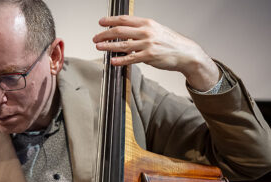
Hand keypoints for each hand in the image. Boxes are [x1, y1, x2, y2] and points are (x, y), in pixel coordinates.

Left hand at [92, 15, 219, 91]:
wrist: (186, 53)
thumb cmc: (171, 42)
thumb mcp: (156, 30)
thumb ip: (140, 31)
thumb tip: (125, 33)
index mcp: (147, 23)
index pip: (124, 19)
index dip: (110, 20)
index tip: (101, 23)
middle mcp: (146, 32)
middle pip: (119, 30)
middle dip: (104, 34)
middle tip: (96, 37)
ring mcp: (147, 44)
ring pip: (122, 44)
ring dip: (108, 46)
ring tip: (99, 47)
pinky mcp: (149, 56)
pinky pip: (130, 58)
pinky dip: (120, 60)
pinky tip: (113, 61)